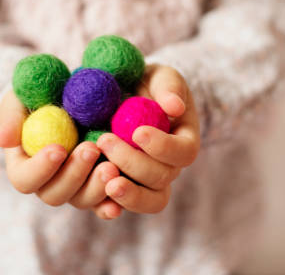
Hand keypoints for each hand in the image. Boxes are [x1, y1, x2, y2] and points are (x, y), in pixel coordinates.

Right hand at [0, 90, 123, 219]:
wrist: (76, 93)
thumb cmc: (41, 95)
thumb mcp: (21, 98)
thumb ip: (11, 116)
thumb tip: (3, 139)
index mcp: (25, 165)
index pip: (25, 179)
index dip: (40, 168)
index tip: (58, 148)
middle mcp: (49, 182)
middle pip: (55, 194)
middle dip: (74, 174)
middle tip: (91, 148)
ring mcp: (76, 186)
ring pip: (83, 200)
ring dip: (97, 187)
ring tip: (112, 166)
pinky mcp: (100, 185)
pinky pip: (106, 202)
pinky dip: (114, 203)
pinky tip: (122, 199)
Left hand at [95, 64, 200, 215]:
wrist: (126, 95)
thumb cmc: (148, 84)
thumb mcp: (161, 76)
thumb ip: (169, 87)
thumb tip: (174, 107)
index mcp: (184, 142)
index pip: (183, 152)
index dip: (163, 147)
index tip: (138, 132)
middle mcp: (169, 167)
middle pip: (161, 178)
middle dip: (134, 163)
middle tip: (105, 140)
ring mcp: (146, 182)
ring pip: (148, 201)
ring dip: (128, 193)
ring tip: (106, 177)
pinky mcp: (122, 187)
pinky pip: (121, 207)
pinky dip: (111, 208)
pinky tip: (101, 202)